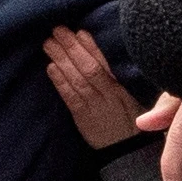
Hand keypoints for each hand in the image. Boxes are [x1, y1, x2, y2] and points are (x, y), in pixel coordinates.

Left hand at [42, 25, 142, 150]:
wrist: (127, 151)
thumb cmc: (130, 118)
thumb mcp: (133, 95)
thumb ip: (119, 75)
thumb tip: (98, 50)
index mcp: (122, 87)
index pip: (105, 64)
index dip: (91, 47)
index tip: (79, 31)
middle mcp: (109, 96)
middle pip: (89, 68)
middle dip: (72, 48)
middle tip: (57, 30)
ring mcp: (95, 108)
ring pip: (77, 80)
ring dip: (62, 60)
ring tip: (48, 44)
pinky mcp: (83, 119)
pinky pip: (71, 99)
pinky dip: (60, 82)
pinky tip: (51, 68)